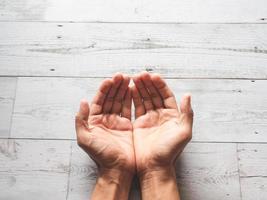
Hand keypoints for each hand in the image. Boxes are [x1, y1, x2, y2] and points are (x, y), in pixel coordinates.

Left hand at [75, 73, 134, 199]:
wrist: (118, 169)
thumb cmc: (101, 156)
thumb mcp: (85, 139)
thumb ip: (81, 121)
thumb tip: (82, 101)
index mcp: (94, 121)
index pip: (99, 100)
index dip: (104, 89)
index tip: (111, 79)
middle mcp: (105, 119)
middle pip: (110, 98)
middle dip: (115, 86)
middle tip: (122, 75)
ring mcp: (116, 122)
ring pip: (119, 101)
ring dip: (123, 89)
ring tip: (128, 78)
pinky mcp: (126, 125)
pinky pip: (127, 108)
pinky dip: (130, 99)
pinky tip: (132, 90)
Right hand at [132, 72, 192, 199]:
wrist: (154, 166)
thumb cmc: (170, 151)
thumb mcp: (183, 132)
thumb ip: (187, 114)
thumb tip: (188, 95)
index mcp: (172, 115)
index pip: (166, 95)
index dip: (160, 85)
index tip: (153, 76)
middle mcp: (161, 115)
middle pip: (154, 94)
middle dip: (148, 83)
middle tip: (141, 74)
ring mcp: (150, 118)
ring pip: (145, 99)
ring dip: (140, 88)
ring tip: (134, 78)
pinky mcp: (139, 123)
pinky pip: (137, 107)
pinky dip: (133, 98)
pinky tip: (130, 89)